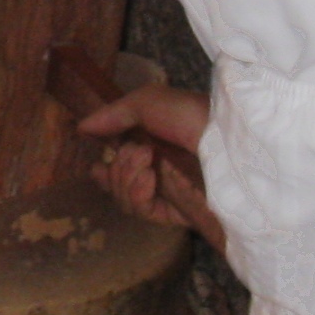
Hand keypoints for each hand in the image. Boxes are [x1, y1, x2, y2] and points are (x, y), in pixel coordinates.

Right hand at [78, 85, 225, 251]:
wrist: (232, 156)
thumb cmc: (194, 119)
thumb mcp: (150, 102)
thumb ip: (115, 114)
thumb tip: (82, 128)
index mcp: (158, 134)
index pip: (122, 149)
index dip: (105, 156)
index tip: (94, 158)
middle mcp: (162, 162)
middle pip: (117, 175)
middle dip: (118, 165)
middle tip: (141, 154)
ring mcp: (169, 189)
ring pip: (124, 195)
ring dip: (126, 179)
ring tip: (148, 166)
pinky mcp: (176, 213)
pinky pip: (141, 211)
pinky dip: (137, 197)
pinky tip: (149, 184)